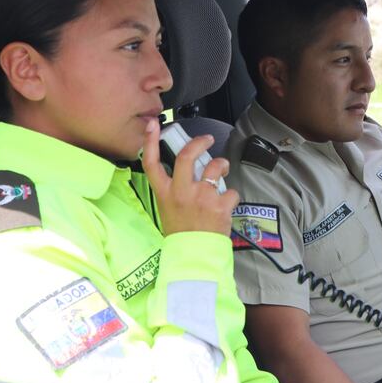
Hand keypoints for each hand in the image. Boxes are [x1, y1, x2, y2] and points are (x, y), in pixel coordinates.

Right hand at [140, 119, 239, 235]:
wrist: (194, 257)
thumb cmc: (181, 233)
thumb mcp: (168, 208)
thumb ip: (175, 189)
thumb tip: (189, 171)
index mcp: (165, 193)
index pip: (151, 163)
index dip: (150, 141)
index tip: (153, 125)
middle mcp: (181, 192)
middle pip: (187, 156)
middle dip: (199, 142)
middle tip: (208, 139)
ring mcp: (201, 198)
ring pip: (215, 168)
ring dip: (222, 165)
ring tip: (222, 169)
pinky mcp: (219, 206)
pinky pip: (231, 191)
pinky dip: (231, 196)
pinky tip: (226, 204)